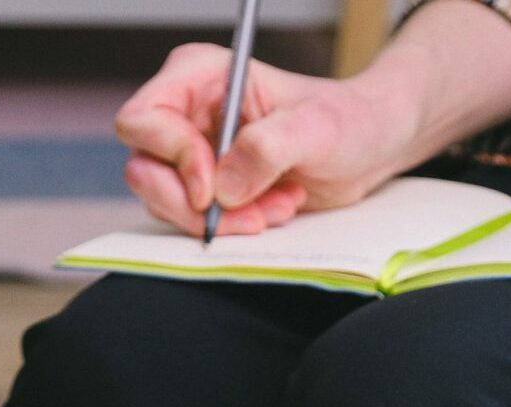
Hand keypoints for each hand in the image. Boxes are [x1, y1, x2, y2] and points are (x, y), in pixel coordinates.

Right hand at [114, 43, 415, 236]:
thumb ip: (268, 147)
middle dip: (195, 205)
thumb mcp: (316, 128)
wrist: (367, 147)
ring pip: (164, 202)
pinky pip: (189, 219)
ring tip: (274, 205)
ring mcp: (188, 152)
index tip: (214, 188)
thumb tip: (223, 186)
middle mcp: (184, 112)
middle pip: (143, 170)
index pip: (143, 120)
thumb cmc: (346, 121)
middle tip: (250, 213)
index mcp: (198, 76)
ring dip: (221, 220)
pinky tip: (270, 210)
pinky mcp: (201, 186)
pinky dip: (230, 227)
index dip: (172, 159)